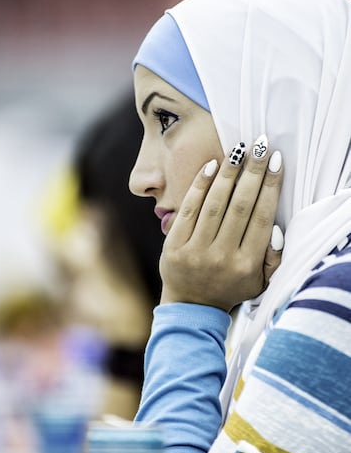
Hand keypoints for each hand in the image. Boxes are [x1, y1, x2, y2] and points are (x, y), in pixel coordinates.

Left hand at [160, 136, 282, 310]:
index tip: (276, 161)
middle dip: (253, 171)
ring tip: (238, 150)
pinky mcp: (174, 246)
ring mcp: (196, 251)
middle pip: (241, 205)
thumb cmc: (230, 288)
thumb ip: (273, 258)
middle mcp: (222, 256)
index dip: (271, 186)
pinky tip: (211, 166)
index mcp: (247, 264)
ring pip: (215, 204)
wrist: (191, 307)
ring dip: (228, 172)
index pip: (263, 217)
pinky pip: (188, 209)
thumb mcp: (260, 282)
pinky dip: (199, 186)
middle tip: (261, 145)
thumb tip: (277, 228)